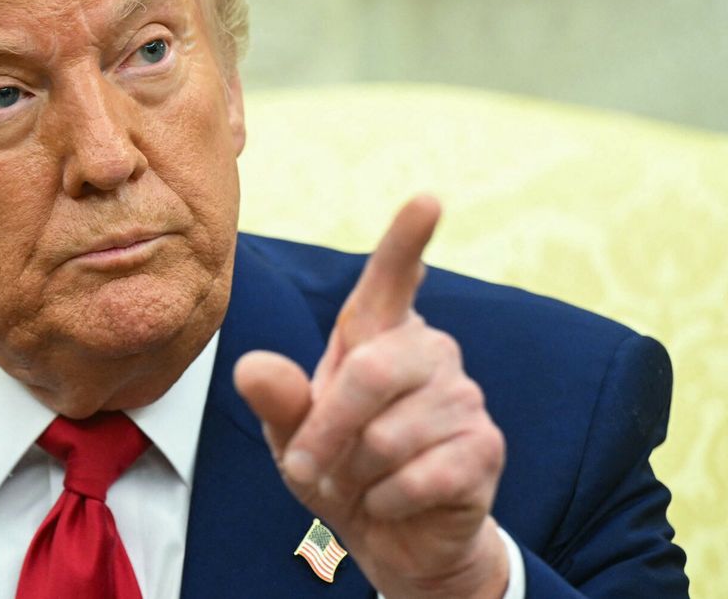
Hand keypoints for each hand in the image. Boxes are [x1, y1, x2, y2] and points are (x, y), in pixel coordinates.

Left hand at [235, 196, 507, 598]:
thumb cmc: (340, 468)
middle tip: (305, 468)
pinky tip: (393, 501)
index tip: (428, 200)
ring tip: (362, 482)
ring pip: (388, 435)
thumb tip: (250, 366)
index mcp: (378, 335)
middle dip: (326, 430)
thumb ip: (277, 400)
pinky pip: (417, 477)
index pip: (391, 279)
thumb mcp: (292, 436)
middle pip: (369, 371)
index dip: (405, 240)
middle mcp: (428, 352)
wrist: (391, 537)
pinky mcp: (485, 448)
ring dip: (355, 475)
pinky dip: (385, 502)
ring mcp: (463, 397)